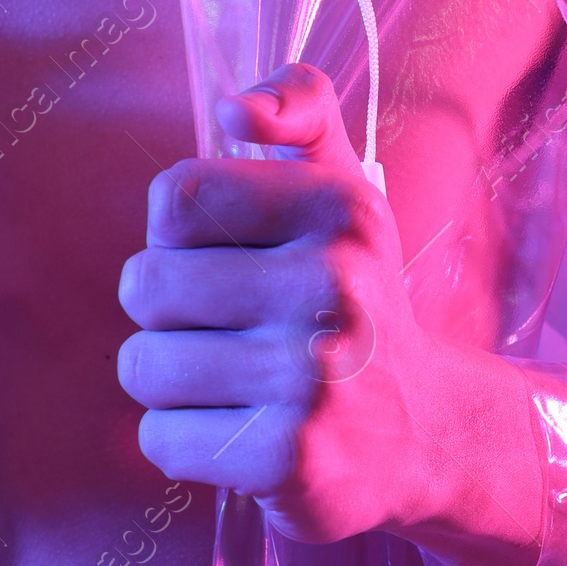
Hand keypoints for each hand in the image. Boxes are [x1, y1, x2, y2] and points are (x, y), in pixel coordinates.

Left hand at [117, 62, 456, 543]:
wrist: (423, 433)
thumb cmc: (353, 295)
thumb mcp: (342, 187)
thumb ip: (301, 106)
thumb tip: (235, 108)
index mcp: (338, 208)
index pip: (175, 197)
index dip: (178, 235)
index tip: (225, 258)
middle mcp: (333, 286)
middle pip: (146, 284)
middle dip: (165, 314)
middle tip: (226, 330)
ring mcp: (313, 378)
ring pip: (143, 364)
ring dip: (169, 380)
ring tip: (231, 383)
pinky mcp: (288, 460)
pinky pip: (160, 438)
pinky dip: (182, 441)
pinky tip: (238, 433)